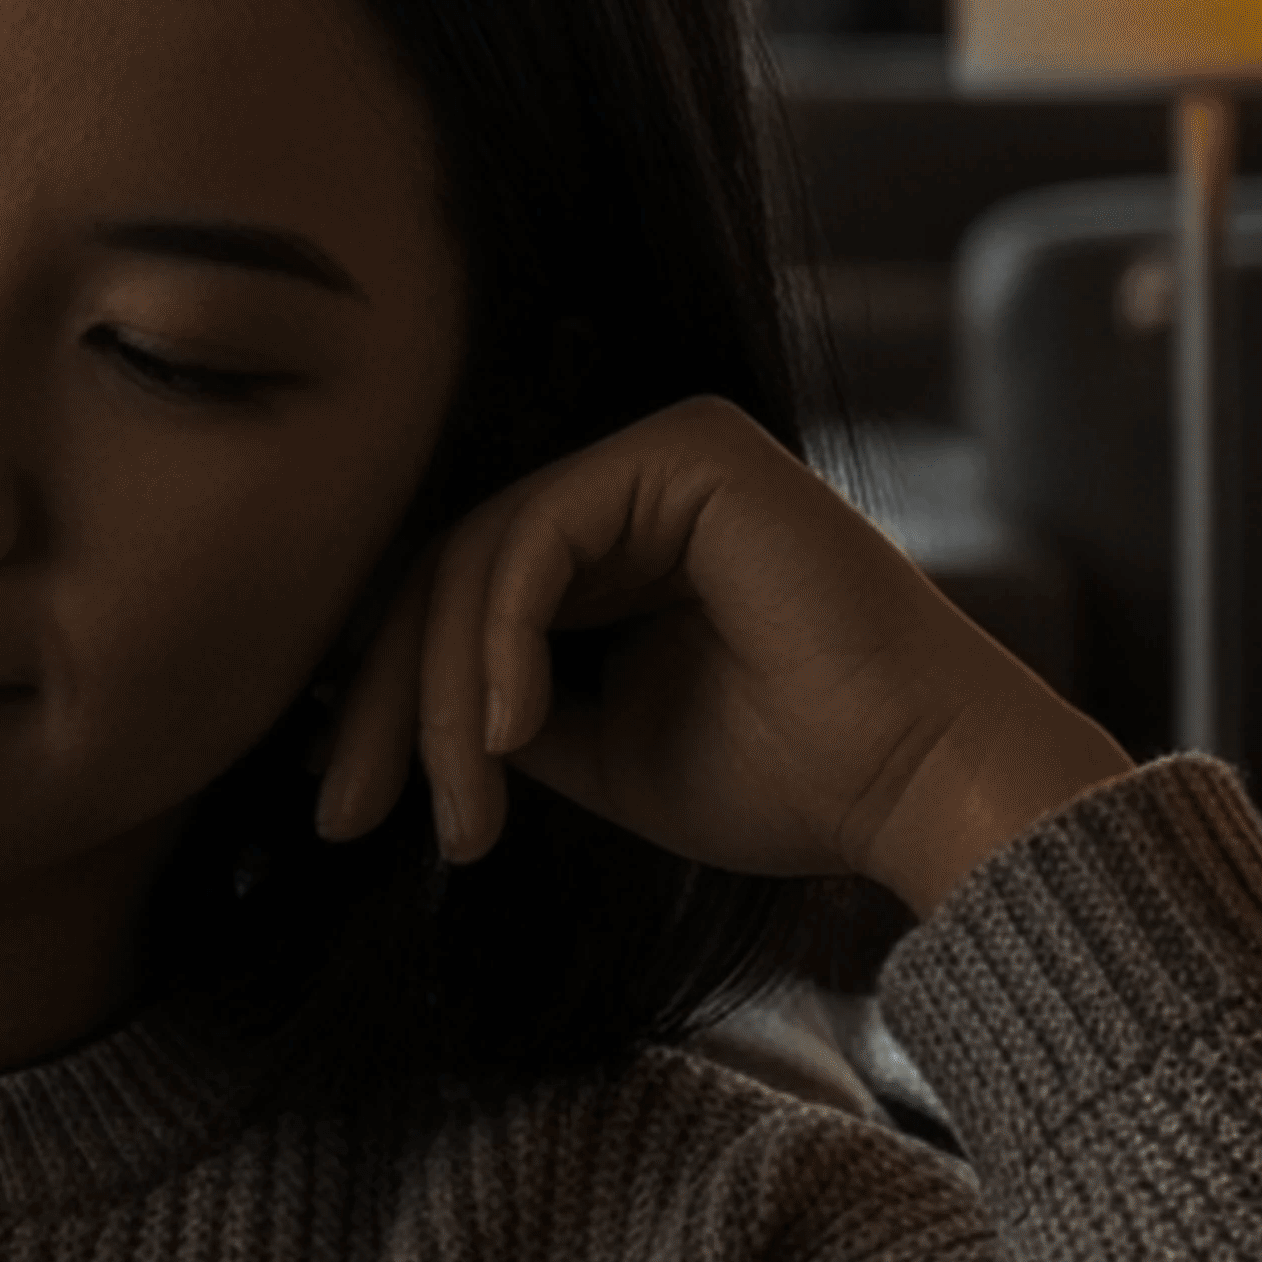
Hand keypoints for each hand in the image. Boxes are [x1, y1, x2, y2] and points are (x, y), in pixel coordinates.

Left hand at [314, 394, 1125, 918]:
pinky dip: (497, 642)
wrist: (918, 785)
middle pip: (449, 572)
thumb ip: (506, 712)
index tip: (343, 808)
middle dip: (387, 702)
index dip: (390, 705)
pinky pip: (534, 540)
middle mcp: (640, 484)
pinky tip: (505, 734)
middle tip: (344, 811)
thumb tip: (396, 713)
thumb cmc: (788, 780)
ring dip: (444, 699)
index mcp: (623, 546)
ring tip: (464, 811)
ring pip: (476, 560)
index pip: (460, 603)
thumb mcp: (601, 752)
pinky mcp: (688, 449)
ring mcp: (664, 456)